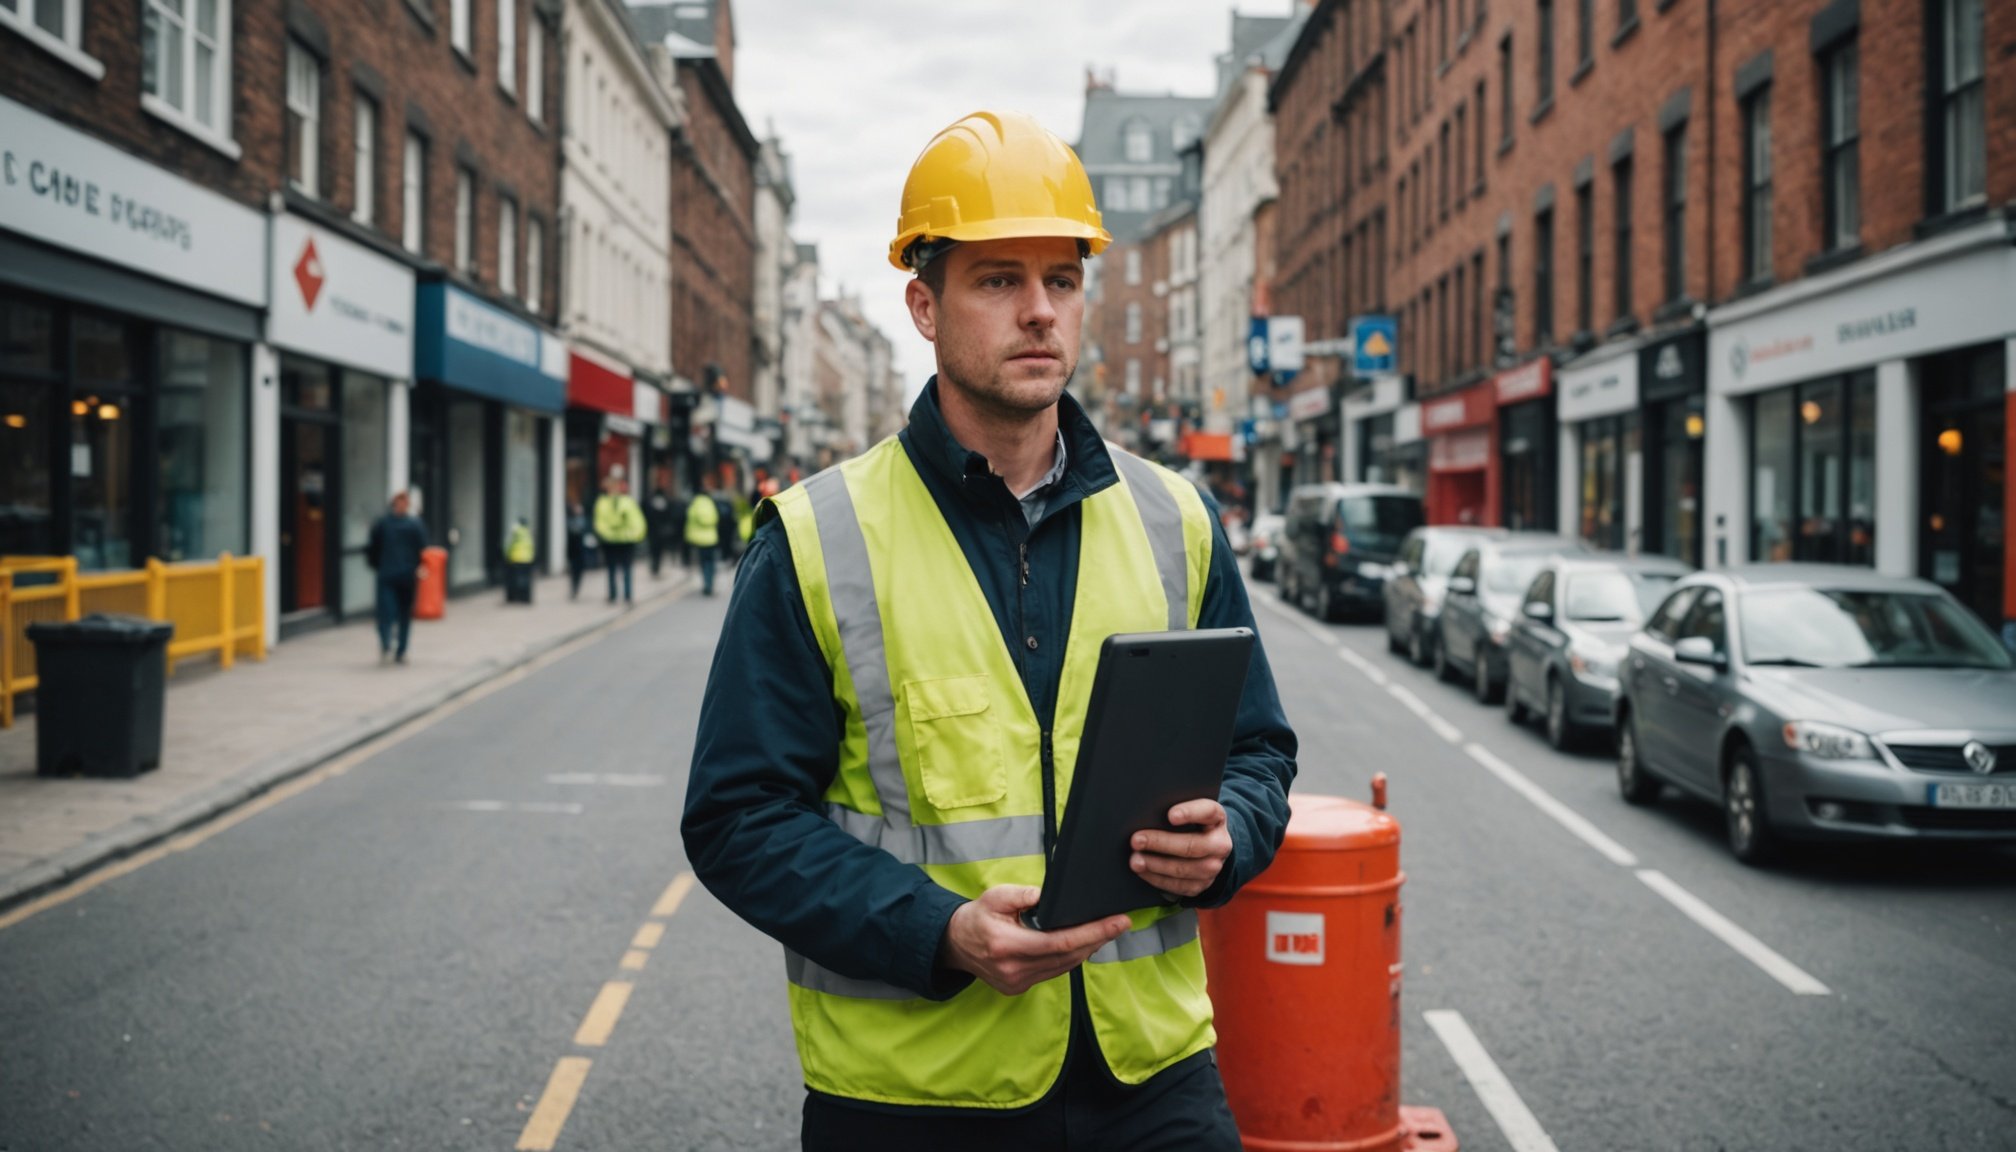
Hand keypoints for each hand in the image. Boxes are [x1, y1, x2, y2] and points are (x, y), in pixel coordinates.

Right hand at [938, 885, 1131, 995]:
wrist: (953, 944)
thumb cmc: (976, 917)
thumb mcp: (996, 897)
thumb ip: (1024, 895)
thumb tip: (1052, 897)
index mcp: (1007, 945)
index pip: (1060, 942)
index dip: (1092, 933)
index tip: (1116, 922)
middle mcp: (1014, 969)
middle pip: (1068, 957)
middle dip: (1097, 939)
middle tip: (1120, 923)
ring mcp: (1017, 982)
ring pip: (1064, 968)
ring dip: (1087, 950)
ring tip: (1107, 931)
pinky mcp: (1019, 987)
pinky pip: (1054, 972)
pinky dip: (1070, 958)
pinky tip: (1083, 945)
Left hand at [1130, 799, 1232, 899]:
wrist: (1207, 847)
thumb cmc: (1190, 823)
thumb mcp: (1189, 810)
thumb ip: (1173, 807)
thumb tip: (1147, 812)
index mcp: (1217, 818)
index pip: (1208, 811)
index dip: (1190, 813)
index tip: (1170, 815)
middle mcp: (1220, 844)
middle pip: (1192, 846)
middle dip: (1161, 843)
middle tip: (1136, 840)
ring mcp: (1214, 867)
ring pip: (1183, 869)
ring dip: (1156, 865)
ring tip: (1135, 859)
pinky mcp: (1202, 884)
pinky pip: (1178, 886)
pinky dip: (1157, 878)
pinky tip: (1143, 870)